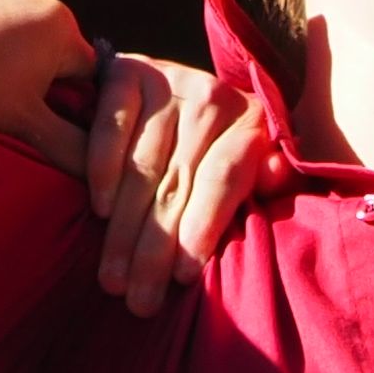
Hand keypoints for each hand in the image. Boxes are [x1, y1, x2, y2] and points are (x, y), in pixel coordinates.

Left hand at [0, 0, 99, 165]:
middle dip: (41, 95)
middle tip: (15, 127)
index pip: (91, 76)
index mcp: (58, 22)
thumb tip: (102, 171)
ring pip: (19, 51)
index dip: (79, 113)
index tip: (56, 137)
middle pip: (55, 62)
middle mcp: (31, 0)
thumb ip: (70, 146)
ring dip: (10, 80)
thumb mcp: (24, 126)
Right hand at [82, 51, 285, 307]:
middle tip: (138, 300)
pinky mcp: (127, 72)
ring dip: (123, 228)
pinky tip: (98, 210)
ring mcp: (168, 80)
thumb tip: (275, 173)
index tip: (181, 276)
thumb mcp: (254, 163)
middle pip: (180, 182)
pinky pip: (111, 127)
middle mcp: (212, 96)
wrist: (176, 87)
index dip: (203, 226)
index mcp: (251, 123)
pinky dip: (102, 168)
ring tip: (113, 278)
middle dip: (154, 249)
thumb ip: (266, 176)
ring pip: (143, 166)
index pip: (224, 178)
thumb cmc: (217, 147)